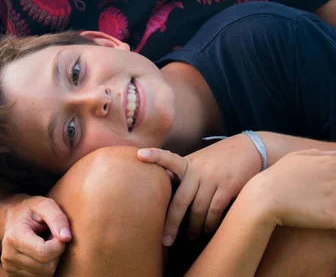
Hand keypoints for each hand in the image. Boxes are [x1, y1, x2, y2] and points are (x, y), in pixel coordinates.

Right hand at [1, 195, 70, 275]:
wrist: (11, 219)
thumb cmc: (30, 210)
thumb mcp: (44, 203)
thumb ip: (57, 218)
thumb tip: (66, 237)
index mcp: (15, 237)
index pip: (44, 253)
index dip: (58, 245)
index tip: (58, 233)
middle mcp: (9, 256)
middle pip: (47, 267)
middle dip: (56, 252)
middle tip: (52, 237)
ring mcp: (10, 268)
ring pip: (45, 274)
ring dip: (51, 260)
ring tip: (45, 243)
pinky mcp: (13, 275)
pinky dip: (45, 266)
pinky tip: (40, 252)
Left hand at [138, 134, 261, 244]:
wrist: (250, 148)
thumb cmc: (221, 157)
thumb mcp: (200, 159)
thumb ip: (185, 171)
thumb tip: (168, 185)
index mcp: (189, 163)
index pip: (169, 158)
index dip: (155, 157)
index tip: (140, 155)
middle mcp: (198, 171)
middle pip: (180, 201)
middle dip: (172, 223)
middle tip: (166, 240)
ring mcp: (213, 179)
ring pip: (198, 211)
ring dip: (194, 228)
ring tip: (192, 236)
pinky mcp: (228, 187)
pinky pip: (214, 212)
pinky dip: (210, 224)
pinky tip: (208, 230)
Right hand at [247, 149, 335, 230]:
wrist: (265, 197)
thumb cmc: (280, 176)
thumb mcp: (297, 156)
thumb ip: (320, 154)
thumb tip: (335, 153)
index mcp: (329, 163)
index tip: (332, 183)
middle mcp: (334, 177)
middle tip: (329, 196)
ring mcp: (334, 197)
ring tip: (328, 205)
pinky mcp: (331, 216)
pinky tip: (329, 218)